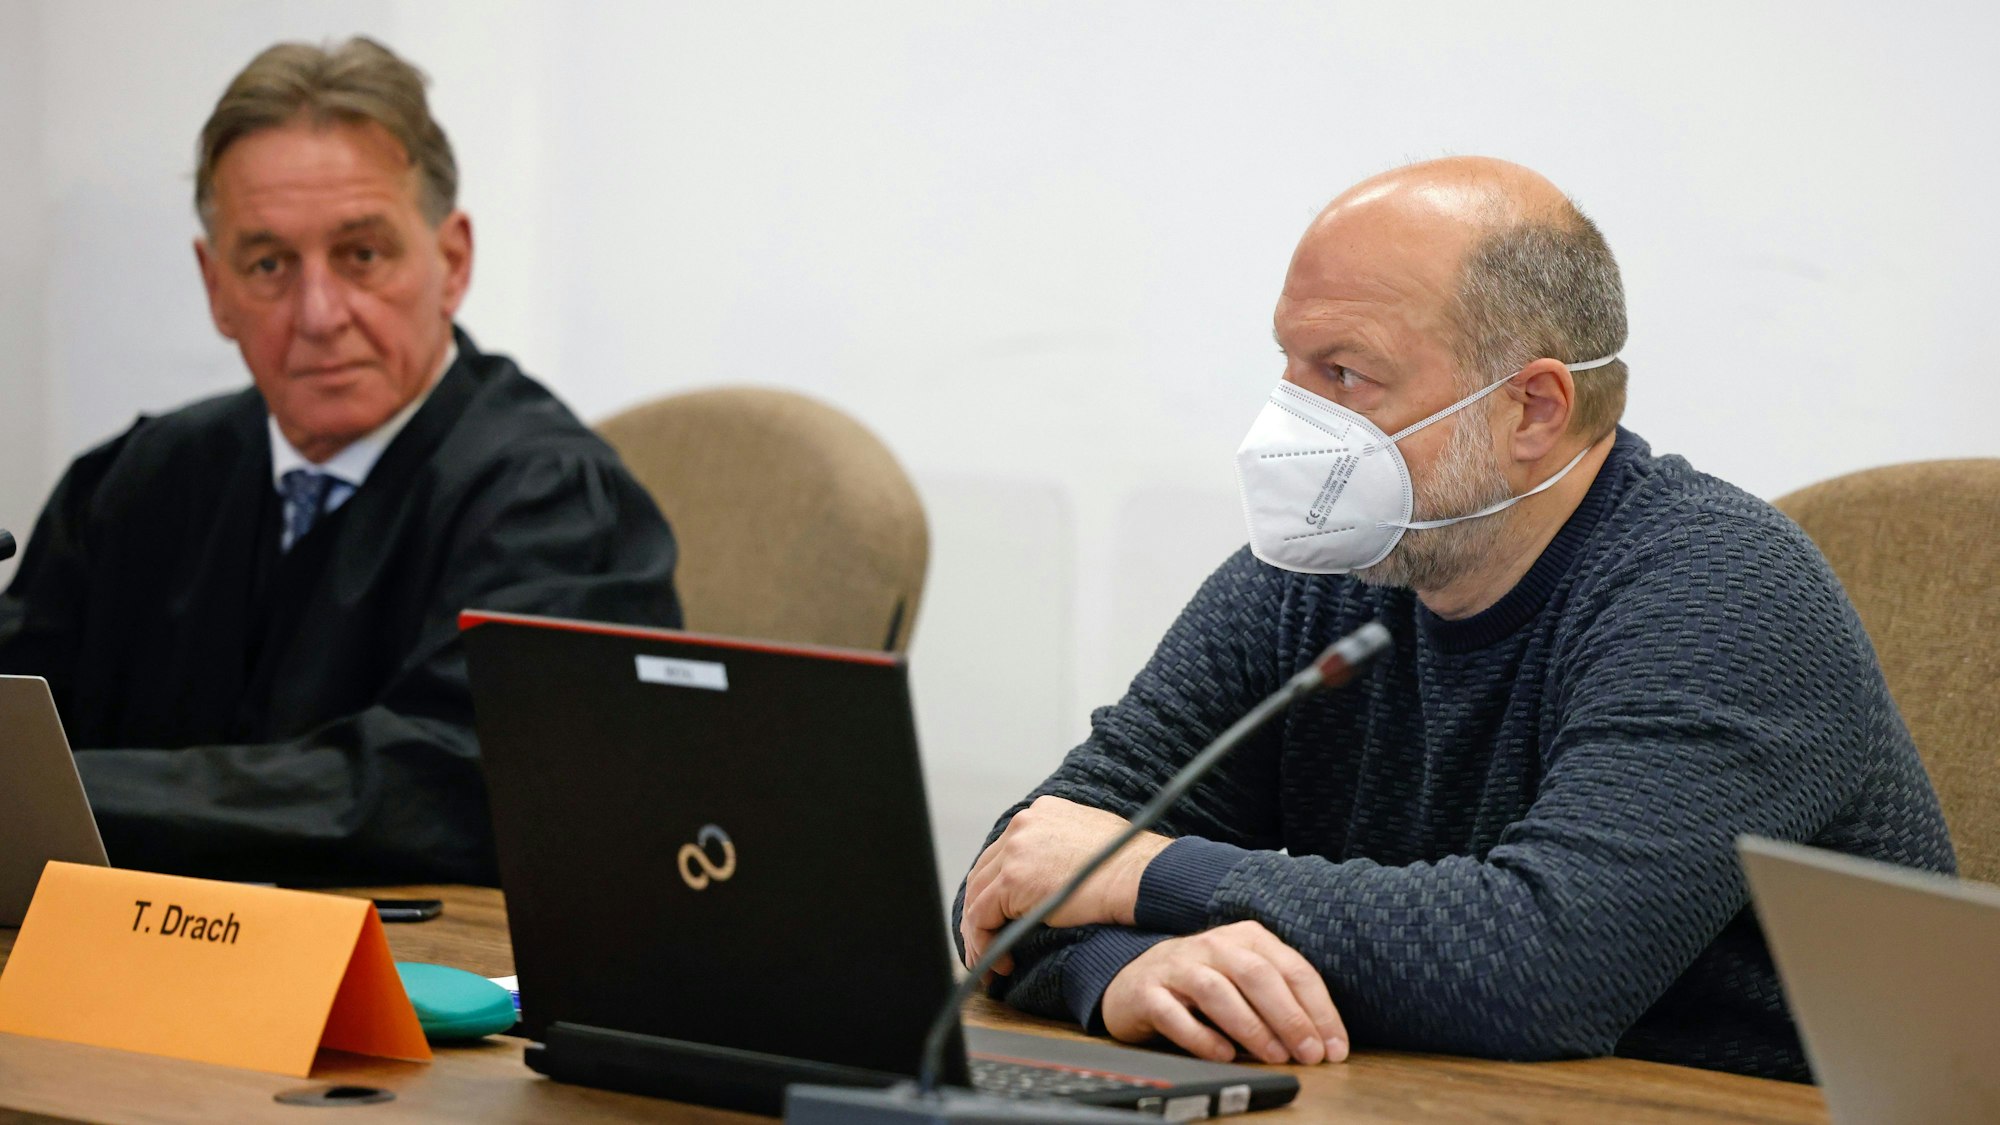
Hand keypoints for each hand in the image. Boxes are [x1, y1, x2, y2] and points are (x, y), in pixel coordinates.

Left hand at [961, 796, 1170, 975]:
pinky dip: (984, 944)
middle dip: (981, 914)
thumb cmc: (1132, 867)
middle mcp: (1022, 825)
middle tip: (987, 947)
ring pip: (977, 898)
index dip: (996, 892)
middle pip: (984, 874)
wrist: (1144, 877)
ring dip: (980, 935)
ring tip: (992, 964)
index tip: (1001, 920)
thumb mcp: (1091, 842)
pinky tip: (1001, 964)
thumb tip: (1051, 878)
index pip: (1003, 855)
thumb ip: (1063, 850)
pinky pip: (981, 917)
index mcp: (1041, 813)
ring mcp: (1015, 850)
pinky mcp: (1013, 880)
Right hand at [1101, 920, 1346, 1065]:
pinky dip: (1201, 1037)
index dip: (1318, 1009)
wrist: (1134, 981)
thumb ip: (1279, 997)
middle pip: (1256, 975)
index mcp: (1245, 937)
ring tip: (1274, 1056)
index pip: (1291, 968)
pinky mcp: (1147, 992)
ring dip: (1251, 1026)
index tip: (1335, 1046)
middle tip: (1310, 1053)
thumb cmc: (1201, 984)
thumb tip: (1320, 1041)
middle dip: (1290, 1017)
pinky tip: (1223, 1055)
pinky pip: (1174, 1014)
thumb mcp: (1243, 977)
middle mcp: (1212, 945)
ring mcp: (1177, 967)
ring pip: (1217, 991)